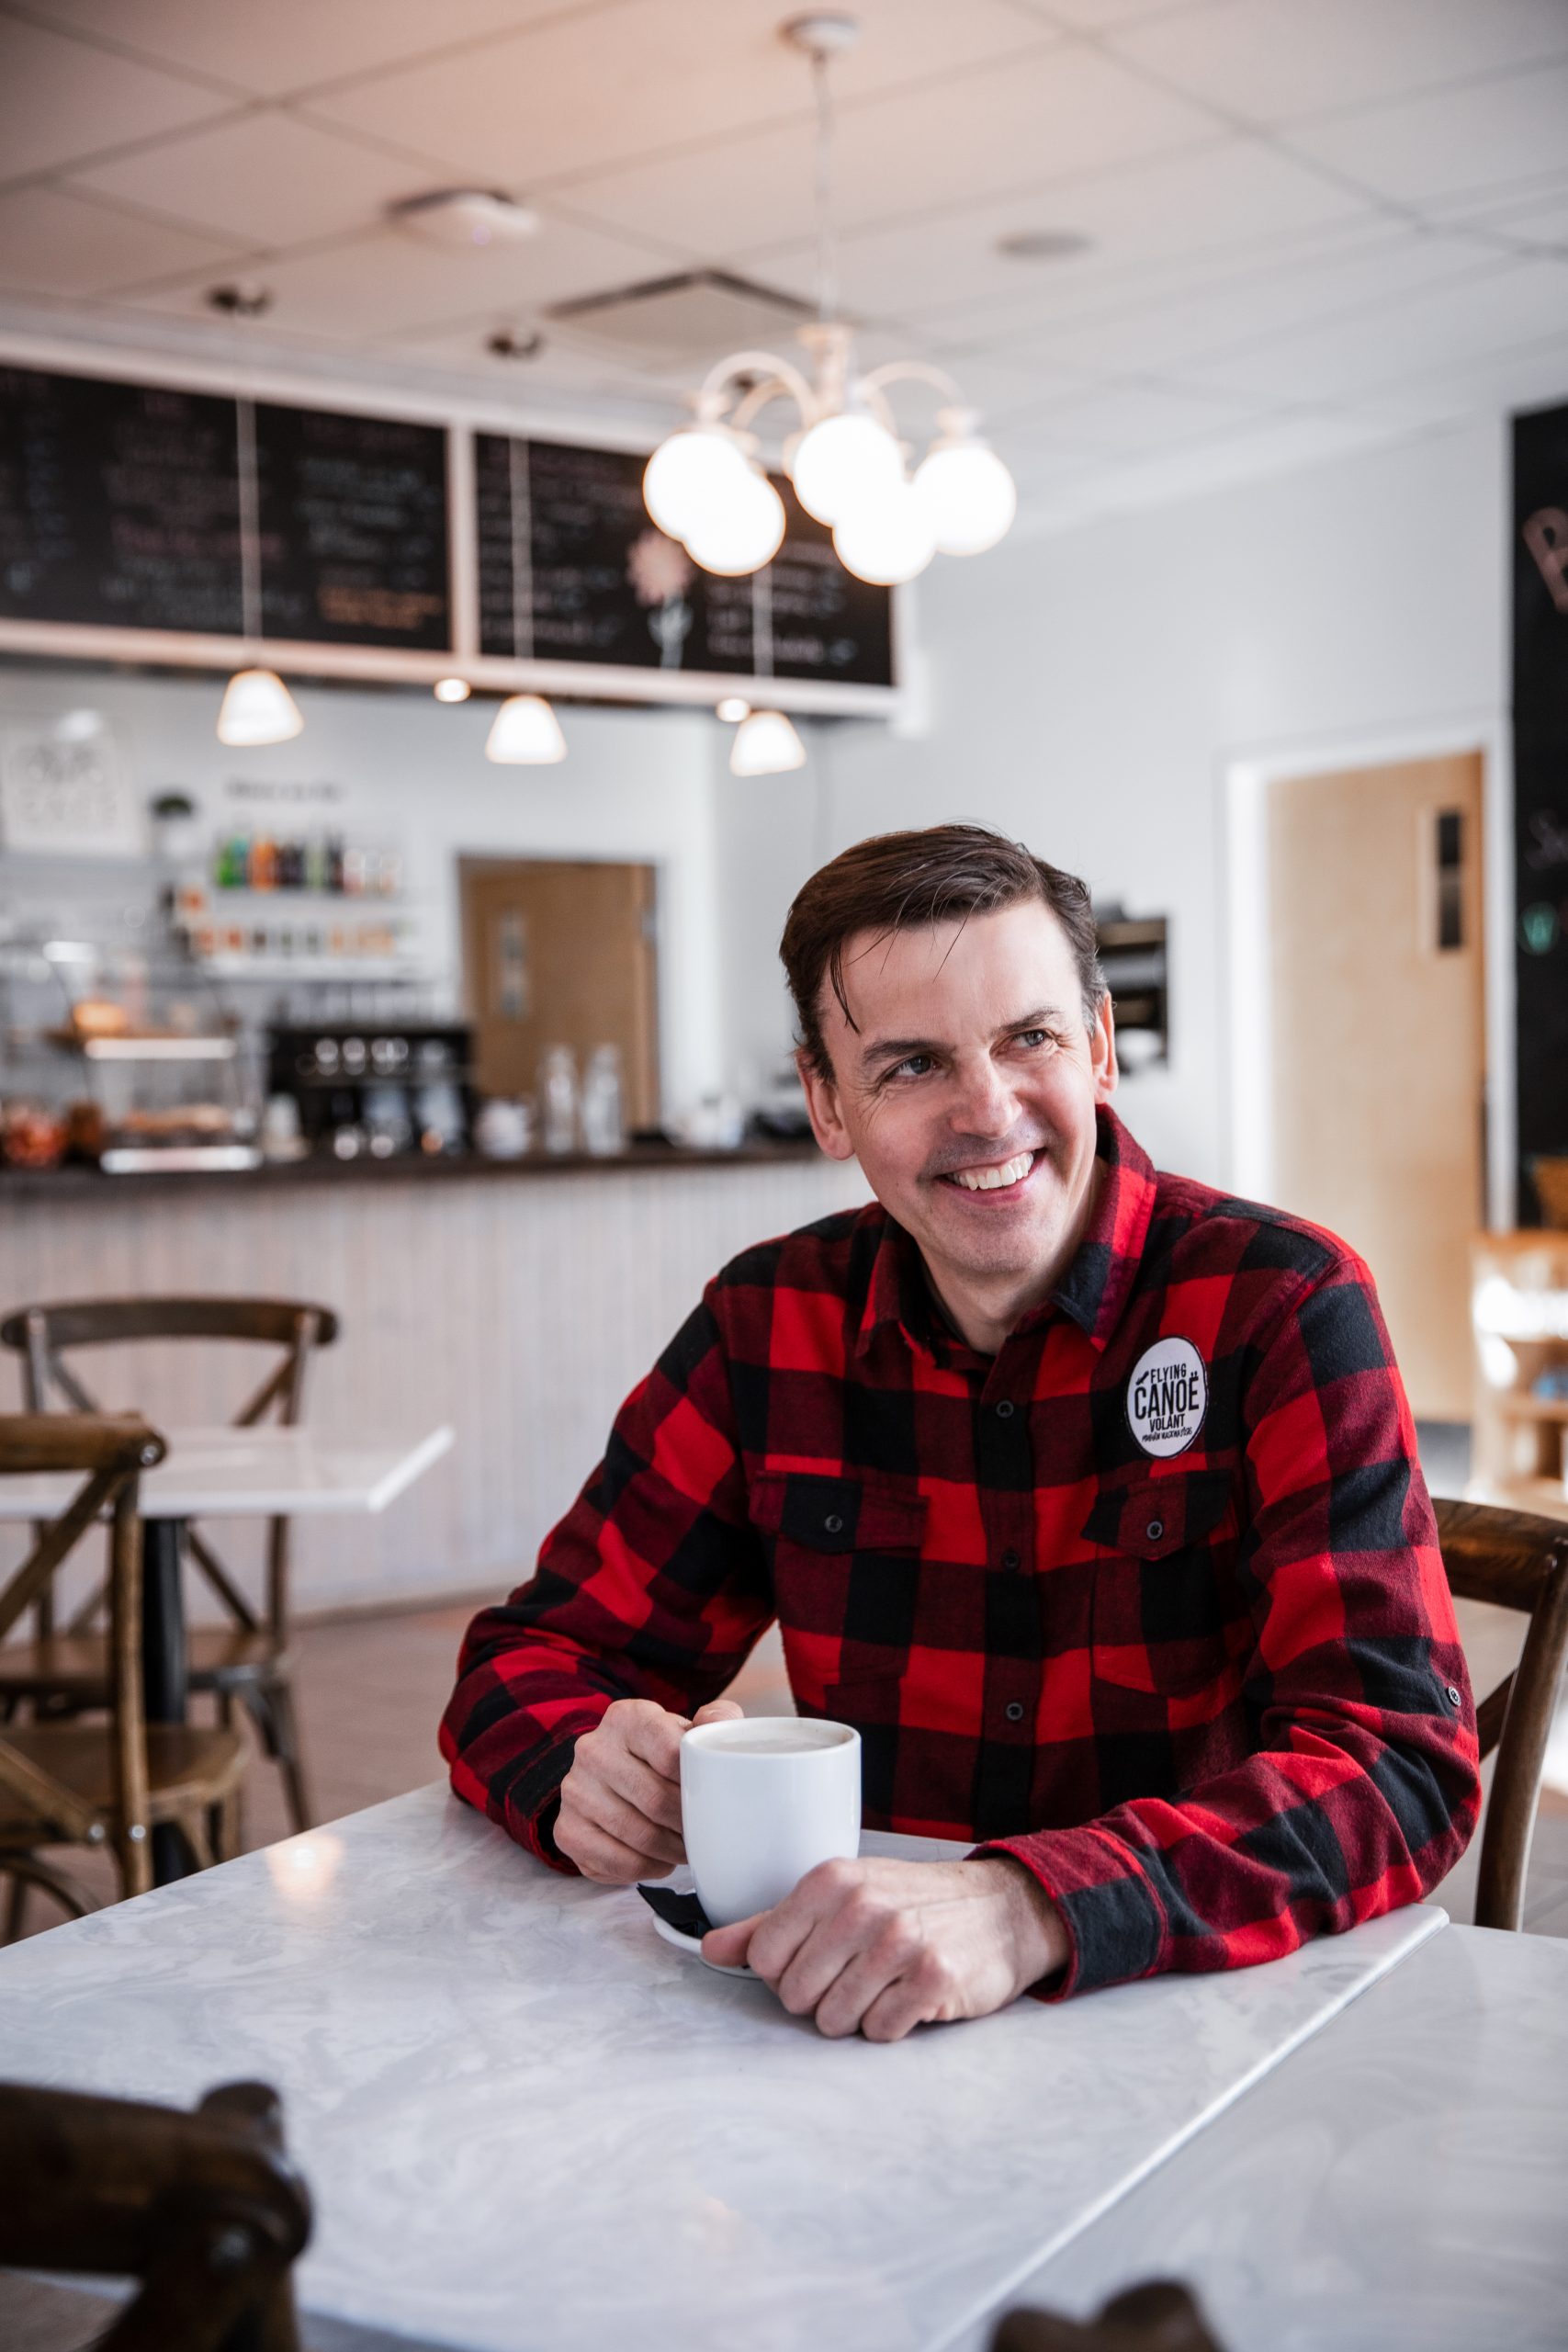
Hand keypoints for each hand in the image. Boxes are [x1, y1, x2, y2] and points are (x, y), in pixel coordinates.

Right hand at [554, 1696, 742, 1882]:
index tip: (713, 1800)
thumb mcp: (692, 1729)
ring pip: (637, 1835)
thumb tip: (712, 1723)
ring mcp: (574, 1790)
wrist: (618, 1777)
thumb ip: (716, 1718)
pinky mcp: (566, 1829)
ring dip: (671, 1851)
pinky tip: (659, 1861)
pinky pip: (615, 1861)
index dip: (699, 1785)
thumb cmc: (665, 1754)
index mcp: (627, 1717)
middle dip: (687, 1824)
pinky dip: (645, 1869)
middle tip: (705, 1834)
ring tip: (686, 1849)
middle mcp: (593, 1749)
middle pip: (655, 1799)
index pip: (672, 1754)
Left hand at [702, 1856, 1068, 2040]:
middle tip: (858, 1972)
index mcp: (830, 1879)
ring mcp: (900, 1941)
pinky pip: (879, 2032)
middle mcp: (863, 1905)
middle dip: (821, 1996)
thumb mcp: (840, 1897)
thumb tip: (710, 1947)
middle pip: (794, 1994)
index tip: (817, 1957)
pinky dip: (892, 2024)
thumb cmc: (912, 1903)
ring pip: (833, 2020)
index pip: (762, 1956)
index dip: (785, 1969)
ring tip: (884, 1983)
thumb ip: (770, 1923)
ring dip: (857, 2014)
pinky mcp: (933, 1978)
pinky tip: (911, 1996)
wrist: (1000, 1910)